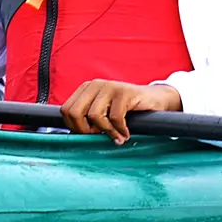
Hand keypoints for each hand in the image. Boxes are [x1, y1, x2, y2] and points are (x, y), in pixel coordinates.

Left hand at [59, 80, 182, 143]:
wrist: (155, 99)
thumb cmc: (127, 109)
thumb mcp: (103, 111)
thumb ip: (88, 118)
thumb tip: (74, 136)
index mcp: (86, 89)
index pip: (66, 110)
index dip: (75, 127)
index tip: (90, 134)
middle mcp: (95, 85)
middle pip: (75, 112)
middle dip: (86, 130)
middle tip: (100, 136)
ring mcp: (110, 86)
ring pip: (94, 116)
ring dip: (106, 131)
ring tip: (116, 136)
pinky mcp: (124, 92)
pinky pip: (114, 117)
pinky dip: (120, 130)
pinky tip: (126, 133)